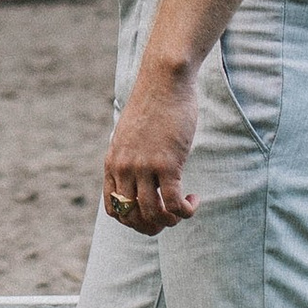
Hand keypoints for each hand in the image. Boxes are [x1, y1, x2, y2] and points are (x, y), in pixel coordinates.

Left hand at [104, 48, 199, 233]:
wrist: (164, 81)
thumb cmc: (153, 105)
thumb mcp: (130, 133)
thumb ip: (129, 155)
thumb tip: (139, 174)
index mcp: (113, 163)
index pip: (113, 209)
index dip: (131, 221)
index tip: (150, 216)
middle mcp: (124, 168)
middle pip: (132, 216)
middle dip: (151, 227)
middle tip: (169, 220)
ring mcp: (144, 167)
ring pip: (153, 213)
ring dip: (170, 221)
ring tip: (184, 211)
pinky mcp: (167, 163)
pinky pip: (174, 203)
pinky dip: (185, 210)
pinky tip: (194, 201)